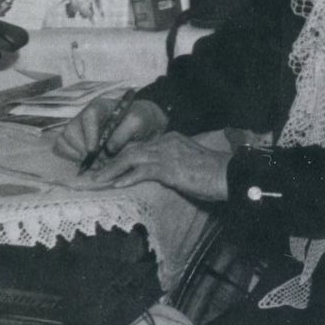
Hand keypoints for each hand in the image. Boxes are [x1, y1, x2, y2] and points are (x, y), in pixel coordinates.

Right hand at [51, 90, 167, 163]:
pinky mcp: (75, 140)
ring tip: (94, 164)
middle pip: (71, 130)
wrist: (140, 125)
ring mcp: (78, 128)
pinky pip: (62, 148)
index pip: (88, 117)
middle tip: (98, 162)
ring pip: (63, 140)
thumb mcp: (138, 122)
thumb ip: (124, 133)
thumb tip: (108, 149)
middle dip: (82, 150)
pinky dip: (70, 157)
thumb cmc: (139, 119)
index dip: (89, 134)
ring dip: (76, 155)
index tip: (94, 151)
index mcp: (100, 107)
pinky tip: (86, 163)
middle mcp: (84, 116)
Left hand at [81, 130, 233, 201]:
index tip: (107, 167)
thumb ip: (171, 165)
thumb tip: (157, 175)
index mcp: (169, 140)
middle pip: (130, 150)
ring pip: (130, 158)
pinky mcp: (169, 167)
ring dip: (111, 170)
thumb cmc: (212, 174)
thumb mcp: (187, 164)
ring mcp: (166, 154)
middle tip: (95, 175)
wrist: (230, 175)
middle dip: (110, 163)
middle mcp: (165, 143)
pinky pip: (142, 171)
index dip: (120, 157)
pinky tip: (116, 185)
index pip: (139, 147)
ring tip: (98, 181)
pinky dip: (127, 178)